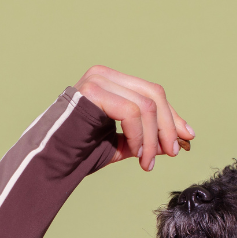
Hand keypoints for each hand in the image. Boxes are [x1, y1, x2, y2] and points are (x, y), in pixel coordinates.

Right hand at [75, 65, 193, 171]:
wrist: (50, 161)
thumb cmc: (79, 152)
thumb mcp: (121, 143)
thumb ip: (146, 137)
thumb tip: (178, 139)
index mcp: (111, 82)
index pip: (152, 93)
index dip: (172, 116)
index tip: (186, 139)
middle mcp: (104, 75)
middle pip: (153, 94)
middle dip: (167, 126)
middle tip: (172, 153)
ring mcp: (97, 80)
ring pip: (145, 105)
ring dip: (153, 137)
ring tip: (148, 162)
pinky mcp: (93, 91)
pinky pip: (131, 112)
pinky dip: (140, 136)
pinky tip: (138, 155)